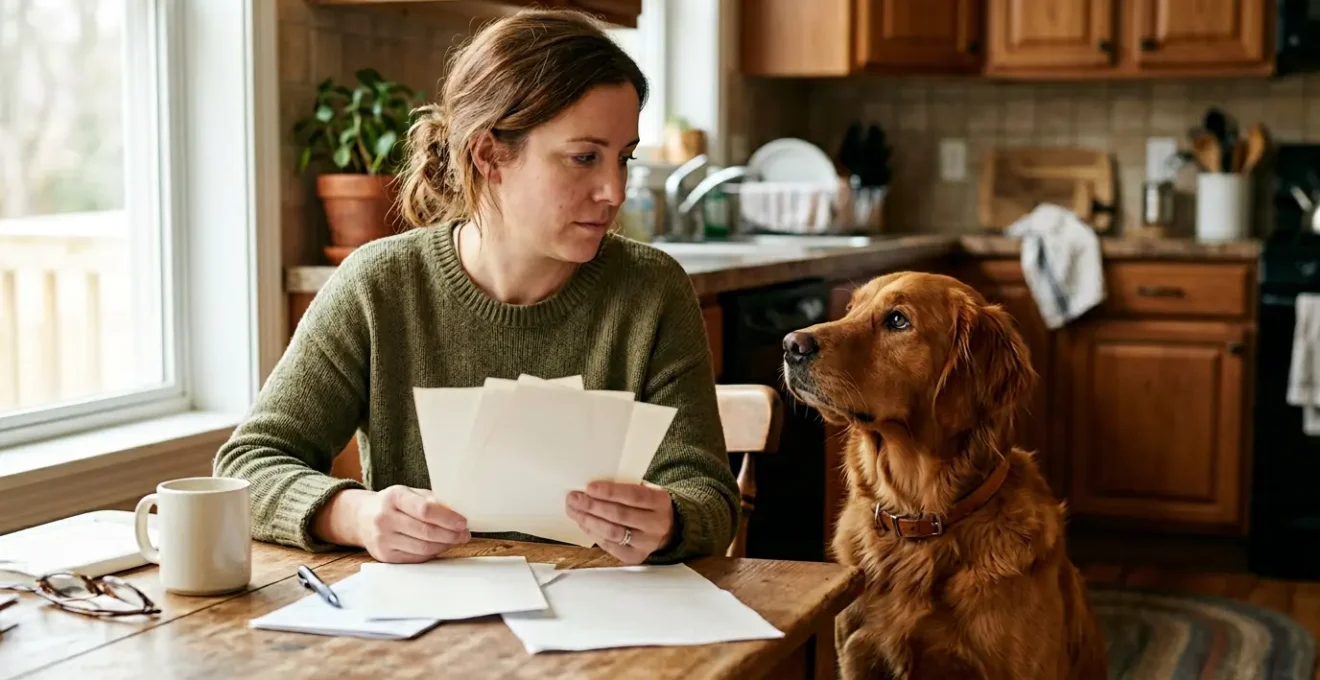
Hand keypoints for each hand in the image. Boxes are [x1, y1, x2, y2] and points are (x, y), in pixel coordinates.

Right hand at [354, 485, 470, 562]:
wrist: (361, 517)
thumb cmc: (392, 503)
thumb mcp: (409, 493)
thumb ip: (431, 501)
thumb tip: (457, 514)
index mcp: (394, 497)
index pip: (425, 510)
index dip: (448, 518)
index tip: (463, 522)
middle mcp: (385, 518)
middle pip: (426, 531)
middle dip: (450, 535)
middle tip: (464, 534)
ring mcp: (383, 539)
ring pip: (422, 548)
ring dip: (444, 545)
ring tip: (455, 540)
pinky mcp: (384, 555)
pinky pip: (415, 558)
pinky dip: (432, 553)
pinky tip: (439, 546)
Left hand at [566, 481, 674, 564]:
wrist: (665, 529)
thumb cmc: (646, 505)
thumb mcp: (644, 490)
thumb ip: (623, 489)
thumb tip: (589, 490)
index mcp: (660, 502)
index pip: (634, 496)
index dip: (610, 492)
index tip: (589, 488)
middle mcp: (657, 524)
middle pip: (620, 515)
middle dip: (593, 506)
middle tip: (574, 499)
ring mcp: (646, 543)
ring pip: (612, 532)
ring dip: (588, 521)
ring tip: (574, 511)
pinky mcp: (635, 557)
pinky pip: (609, 545)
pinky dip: (593, 533)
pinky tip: (583, 523)